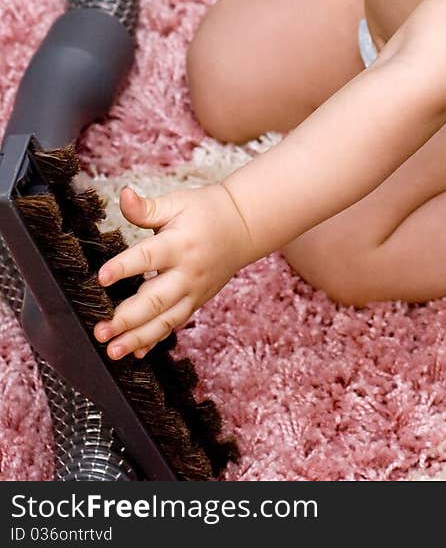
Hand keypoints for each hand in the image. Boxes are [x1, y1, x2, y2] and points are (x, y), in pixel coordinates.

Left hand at [92, 182, 253, 360]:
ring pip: (165, 320)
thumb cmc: (205, 211)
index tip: (101, 277)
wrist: (242, 226)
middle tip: (101, 330)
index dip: (124, 267)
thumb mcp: (177, 202)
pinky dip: (155, 340)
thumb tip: (123, 195)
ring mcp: (193, 291)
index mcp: (180, 243)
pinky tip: (135, 352)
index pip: (149, 256)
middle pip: (156, 299)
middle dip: (127, 318)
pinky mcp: (195, 302)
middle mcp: (187, 272)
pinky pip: (174, 324)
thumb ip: (147, 207)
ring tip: (113, 351)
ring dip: (137, 337)